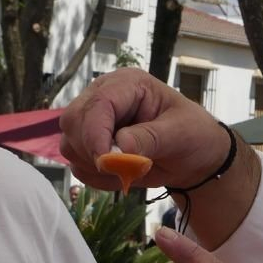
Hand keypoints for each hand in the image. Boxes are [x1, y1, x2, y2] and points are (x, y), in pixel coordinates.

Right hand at [59, 67, 229, 192]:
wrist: (192, 158)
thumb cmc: (193, 135)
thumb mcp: (181, 133)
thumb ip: (152, 138)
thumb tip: (120, 147)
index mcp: (127, 84)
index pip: (97, 103)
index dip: (95, 133)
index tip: (105, 160)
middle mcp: (103, 97)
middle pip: (73, 121)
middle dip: (93, 151)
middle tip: (124, 168)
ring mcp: (93, 121)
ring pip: (70, 145)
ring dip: (95, 166)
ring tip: (130, 170)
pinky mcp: (89, 144)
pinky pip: (77, 165)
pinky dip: (97, 178)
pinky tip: (122, 175)